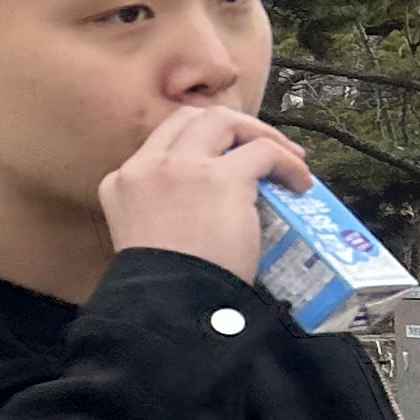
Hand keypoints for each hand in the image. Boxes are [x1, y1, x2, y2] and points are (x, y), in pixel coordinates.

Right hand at [98, 102, 309, 281]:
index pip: (160, 142)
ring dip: (259, 133)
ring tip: (286, 158)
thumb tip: (207, 212)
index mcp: (120, 182)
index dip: (198, 145)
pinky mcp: (222, 177)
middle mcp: (147, 166)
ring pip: (224, 120)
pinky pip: (264, 152)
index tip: (223, 160)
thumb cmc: (160, 284)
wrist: (167, 301)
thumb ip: (161, 212)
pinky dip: (288, 163)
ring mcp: (183, 167)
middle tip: (257, 147)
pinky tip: (299, 182)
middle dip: (231, 126)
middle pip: (191, 118)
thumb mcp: (143, 237)